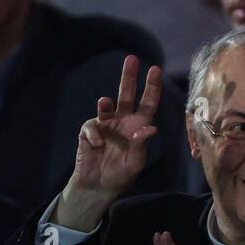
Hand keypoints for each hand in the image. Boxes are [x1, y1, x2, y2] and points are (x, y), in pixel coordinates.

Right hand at [55, 55, 162, 230]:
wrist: (98, 186)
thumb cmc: (121, 174)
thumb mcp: (135, 163)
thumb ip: (141, 146)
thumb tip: (150, 128)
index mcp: (138, 126)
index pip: (148, 104)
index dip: (152, 87)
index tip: (156, 70)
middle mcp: (122, 121)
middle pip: (126, 94)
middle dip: (128, 77)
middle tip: (132, 59)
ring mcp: (105, 124)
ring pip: (105, 105)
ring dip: (105, 103)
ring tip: (104, 102)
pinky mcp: (89, 131)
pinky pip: (91, 127)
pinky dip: (94, 135)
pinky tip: (96, 146)